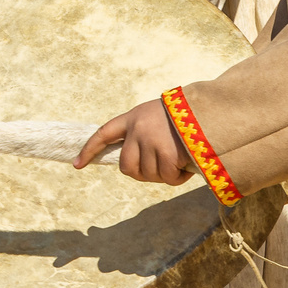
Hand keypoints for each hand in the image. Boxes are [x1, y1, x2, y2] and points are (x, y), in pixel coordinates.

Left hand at [76, 97, 193, 184]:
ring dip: (164, 176)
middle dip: (141, 173)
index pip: (104, 133)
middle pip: (127, 166)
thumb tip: (141, 166)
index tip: (77, 164)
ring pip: (148, 174)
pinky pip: (167, 177)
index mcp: (134, 117)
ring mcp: (151, 141)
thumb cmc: (189, 115)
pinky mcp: (167, 153)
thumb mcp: (160, 117)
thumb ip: (145, 135)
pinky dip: (177, 178)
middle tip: (160, 170)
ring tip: (179, 164)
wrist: (210, 109)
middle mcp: (138, 129)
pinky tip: (186, 169)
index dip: (90, 150)